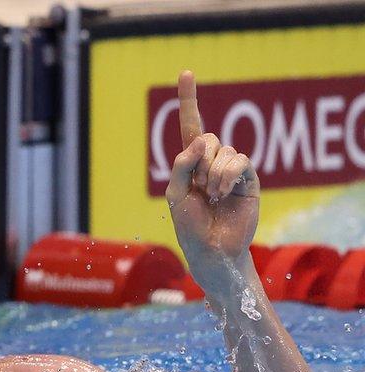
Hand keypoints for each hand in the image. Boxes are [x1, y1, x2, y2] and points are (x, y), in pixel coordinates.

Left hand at [166, 71, 260, 297]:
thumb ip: (181, 164)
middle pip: (208, 139)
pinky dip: (227, 176)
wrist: (211, 247)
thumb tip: (201, 142)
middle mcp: (213, 161)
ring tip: (212, 196)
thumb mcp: (174, 193)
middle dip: (199, 162)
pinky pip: (239, 161)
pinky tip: (223, 194)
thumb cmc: (189, 223)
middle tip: (199, 188)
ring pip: (224, 151)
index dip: (188, 99)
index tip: (186, 72)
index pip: (191, 125)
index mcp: (191, 162)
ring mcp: (232, 169)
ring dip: (213, 174)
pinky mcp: (249, 178)